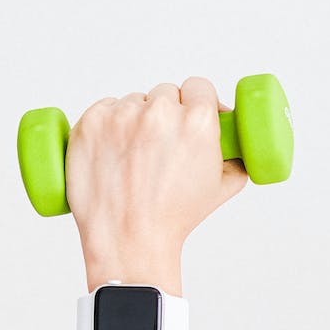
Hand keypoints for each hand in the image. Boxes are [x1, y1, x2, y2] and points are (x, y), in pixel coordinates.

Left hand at [65, 76, 247, 289]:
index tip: (189, 114)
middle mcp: (160, 112)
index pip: (199, 87)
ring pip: (134, 103)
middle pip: (165, 94)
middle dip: (165, 114)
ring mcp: (121, 116)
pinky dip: (107, 124)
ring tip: (133, 156)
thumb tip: (238, 148)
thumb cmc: (173, 220)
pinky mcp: (91, 123)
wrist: (128, 242)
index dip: (195, 101)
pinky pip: (103, 109)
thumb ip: (236, 161)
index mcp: (197, 121)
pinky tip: (111, 150)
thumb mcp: (220, 190)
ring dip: (135, 120)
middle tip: (160, 145)